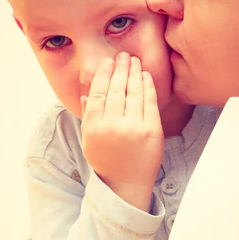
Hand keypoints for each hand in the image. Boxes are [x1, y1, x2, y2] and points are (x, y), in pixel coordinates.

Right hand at [81, 52, 163, 210]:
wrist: (126, 184)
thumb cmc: (107, 160)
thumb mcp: (90, 139)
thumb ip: (88, 115)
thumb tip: (86, 94)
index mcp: (94, 127)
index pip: (98, 92)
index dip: (103, 74)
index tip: (107, 61)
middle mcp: (113, 126)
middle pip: (116, 89)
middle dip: (120, 68)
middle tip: (123, 55)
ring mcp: (134, 128)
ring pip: (133, 92)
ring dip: (134, 72)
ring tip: (134, 60)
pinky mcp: (152, 130)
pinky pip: (149, 102)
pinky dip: (147, 86)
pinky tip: (145, 75)